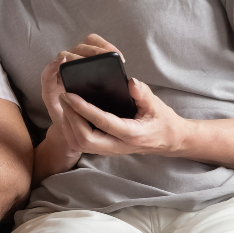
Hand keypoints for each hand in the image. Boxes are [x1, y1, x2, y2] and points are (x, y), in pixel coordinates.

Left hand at [60, 78, 187, 156]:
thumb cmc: (162, 121)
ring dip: (69, 125)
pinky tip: (70, 115)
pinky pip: (82, 144)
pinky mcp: (105, 149)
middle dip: (71, 118)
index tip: (70, 95)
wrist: (169, 141)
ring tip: (65, 104)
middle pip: (85, 139)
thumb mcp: (157, 105)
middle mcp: (119, 146)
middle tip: (64, 97)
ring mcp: (110, 150)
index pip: (103, 122)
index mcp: (132, 134)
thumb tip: (130, 82)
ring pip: (81, 144)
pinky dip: (71, 130)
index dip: (84, 109)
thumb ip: (143, 94)